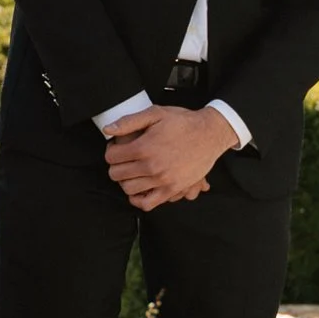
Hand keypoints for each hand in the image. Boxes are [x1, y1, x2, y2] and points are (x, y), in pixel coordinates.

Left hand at [103, 104, 236, 209]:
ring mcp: (162, 180)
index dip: (111, 151)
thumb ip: (130, 122)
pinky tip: (139, 190)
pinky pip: (147, 203)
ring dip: (125, 181)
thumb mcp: (156, 113)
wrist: (210, 134)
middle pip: (117, 174)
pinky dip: (138, 199)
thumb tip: (108, 130)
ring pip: (128, 189)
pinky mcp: (172, 189)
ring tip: (132, 172)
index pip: (111, 157)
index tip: (117, 148)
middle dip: (116, 166)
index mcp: (144, 147)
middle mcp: (151, 166)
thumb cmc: (184, 122)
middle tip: (124, 159)